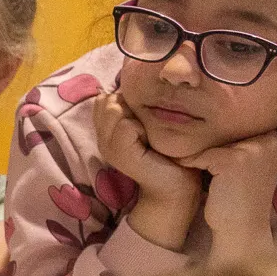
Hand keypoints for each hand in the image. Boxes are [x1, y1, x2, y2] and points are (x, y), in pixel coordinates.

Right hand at [94, 92, 201, 249]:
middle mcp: (101, 138)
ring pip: (114, 109)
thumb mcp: (148, 127)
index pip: (103, 99)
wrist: (175, 188)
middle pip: (107, 100)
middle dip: (131, 106)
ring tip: (149, 134)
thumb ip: (135, 110)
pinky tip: (151, 142)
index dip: (125, 101)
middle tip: (148, 128)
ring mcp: (107, 146)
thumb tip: (132, 87)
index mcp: (106, 130)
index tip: (143, 119)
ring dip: (137, 116)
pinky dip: (143, 128)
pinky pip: (126, 125)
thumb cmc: (168, 155)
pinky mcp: (119, 153)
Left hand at [179, 128, 276, 255]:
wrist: (242, 230)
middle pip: (224, 132)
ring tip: (185, 160)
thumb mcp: (247, 164)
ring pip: (210, 143)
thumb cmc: (240, 198)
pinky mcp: (234, 159)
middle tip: (189, 149)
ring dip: (194, 152)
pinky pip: (200, 155)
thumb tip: (209, 117)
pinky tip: (183, 169)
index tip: (207, 147)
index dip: (218, 138)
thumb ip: (239, 141)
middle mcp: (272, 140)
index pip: (237, 127)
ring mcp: (254, 148)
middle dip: (205, 143)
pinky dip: (188, 163)